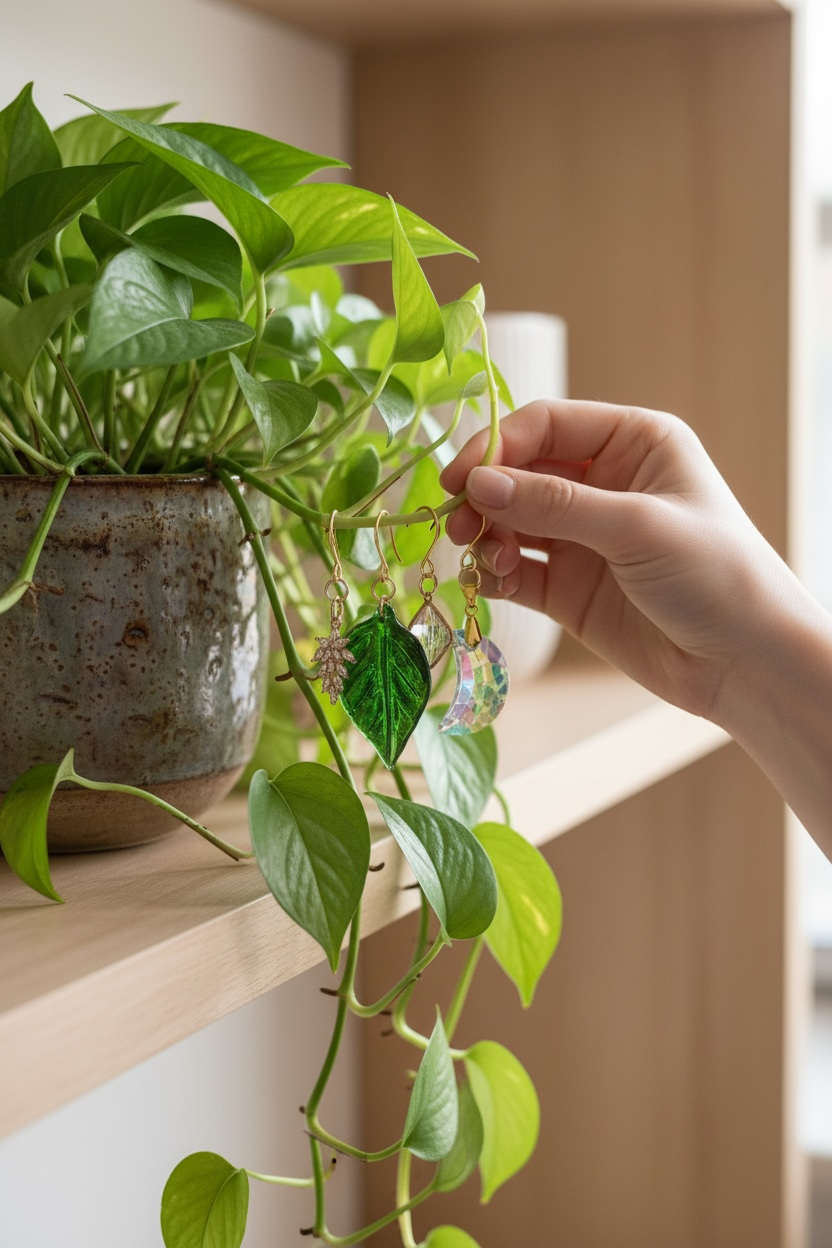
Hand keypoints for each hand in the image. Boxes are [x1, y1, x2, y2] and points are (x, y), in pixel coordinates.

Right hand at [441, 399, 801, 720]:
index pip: (546, 425)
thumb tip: (478, 484)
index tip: (459, 479)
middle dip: (485, 496)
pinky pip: (515, 570)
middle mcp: (604, 483)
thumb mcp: (637, 526)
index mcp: (633, 443)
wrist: (745, 664)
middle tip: (458, 525)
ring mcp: (583, 537)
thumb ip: (554, 505)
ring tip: (489, 560)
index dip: (497, 447)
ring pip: (510, 521)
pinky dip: (495, 574)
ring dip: (487, 536)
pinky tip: (493, 583)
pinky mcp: (569, 588)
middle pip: (519, 472)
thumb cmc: (717, 575)